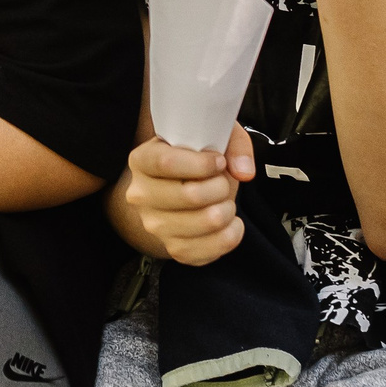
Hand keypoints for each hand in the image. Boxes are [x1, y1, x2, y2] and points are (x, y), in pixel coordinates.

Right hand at [115, 126, 253, 264]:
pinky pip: (210, 250)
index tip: (219, 161)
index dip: (201, 163)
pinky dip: (231, 235)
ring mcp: (155, 225)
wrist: (182, 188)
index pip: (165, 163)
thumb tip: (244, 171)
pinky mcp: (174, 248)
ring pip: (206, 222)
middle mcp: (141, 195)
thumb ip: (234, 145)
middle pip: (190, 195)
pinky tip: (229, 222)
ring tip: (224, 200)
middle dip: (220, 186)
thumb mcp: (213, 136)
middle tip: (222, 181)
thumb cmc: (197, 159)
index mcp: (142, 160)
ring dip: (228, 209)